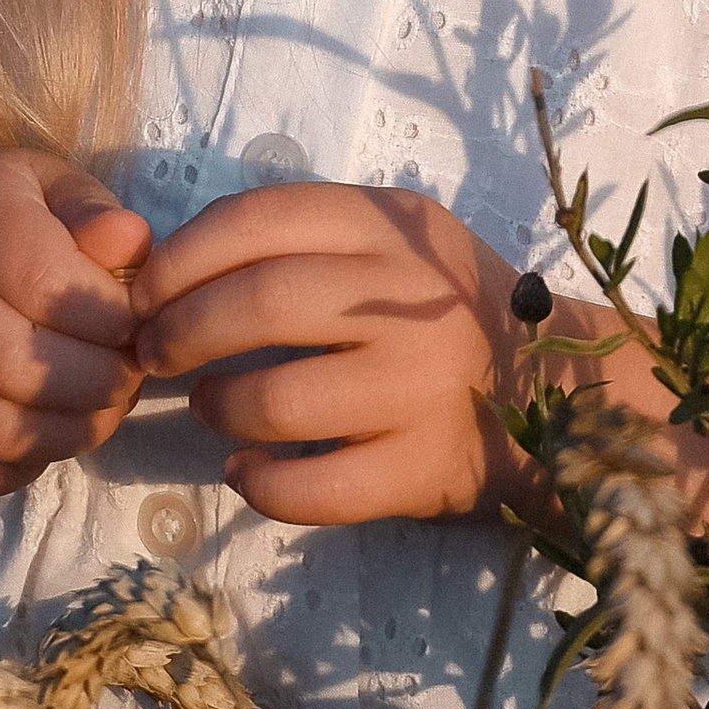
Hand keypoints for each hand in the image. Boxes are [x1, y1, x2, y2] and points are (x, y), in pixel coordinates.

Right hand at [0, 154, 151, 497]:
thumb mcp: (43, 189)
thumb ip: (91, 210)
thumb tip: (129, 243)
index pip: (46, 285)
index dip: (112, 318)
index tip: (137, 323)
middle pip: (18, 367)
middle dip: (100, 383)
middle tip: (127, 374)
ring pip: (0, 432)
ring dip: (74, 431)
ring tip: (100, 405)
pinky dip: (30, 465)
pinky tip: (48, 427)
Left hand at [132, 183, 534, 523]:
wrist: (562, 393)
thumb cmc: (447, 311)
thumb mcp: (396, 242)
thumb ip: (306, 241)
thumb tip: (173, 268)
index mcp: (393, 227)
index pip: (260, 219)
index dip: (181, 257)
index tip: (146, 292)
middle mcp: (410, 301)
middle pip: (260, 304)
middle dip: (180, 332)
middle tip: (158, 354)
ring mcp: (421, 388)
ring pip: (279, 401)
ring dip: (219, 408)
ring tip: (213, 409)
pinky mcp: (425, 469)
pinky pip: (316, 489)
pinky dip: (261, 485)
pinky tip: (246, 472)